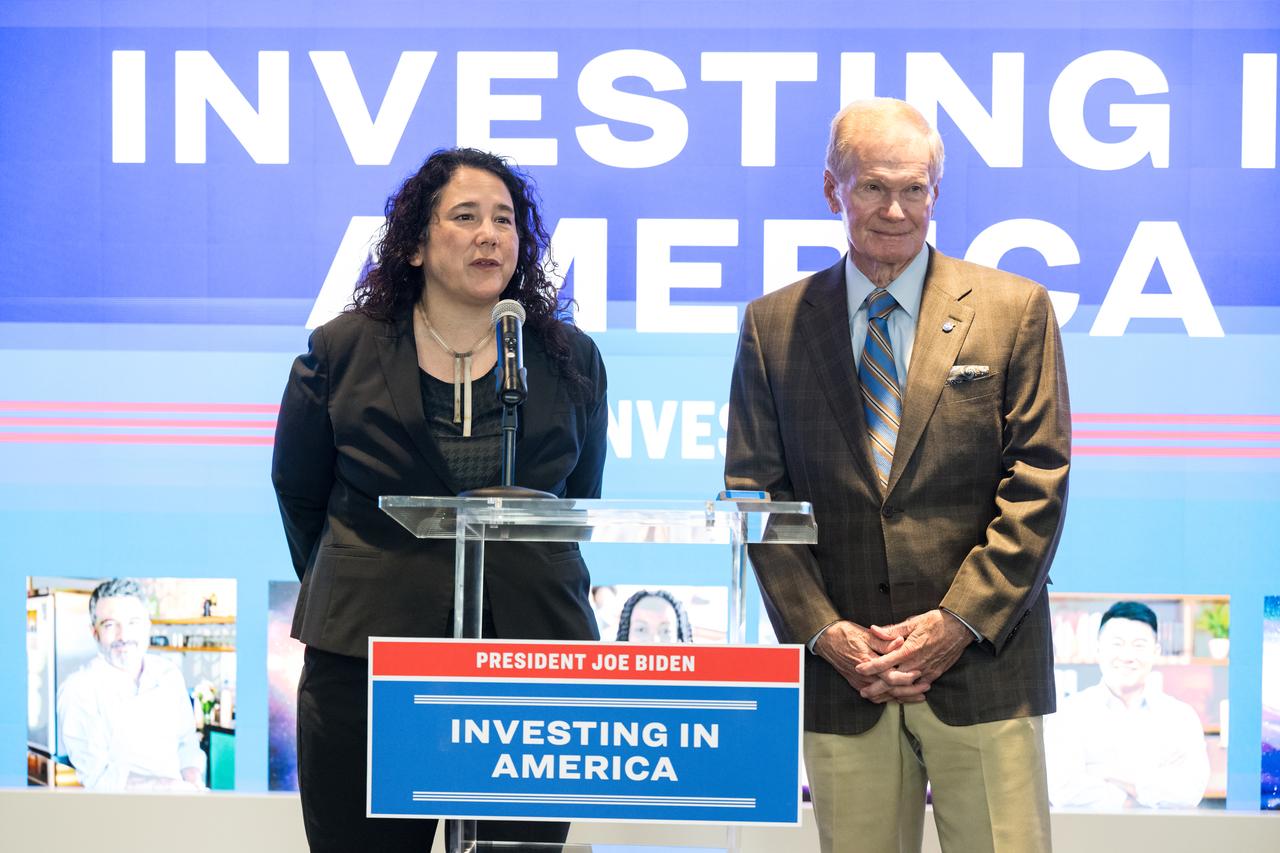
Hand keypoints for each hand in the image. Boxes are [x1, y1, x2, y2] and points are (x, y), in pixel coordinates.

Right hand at [813, 621, 925, 702]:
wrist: (826, 640)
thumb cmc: (846, 634)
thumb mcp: (866, 634)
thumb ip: (884, 641)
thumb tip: (901, 642)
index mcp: (868, 662)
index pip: (891, 676)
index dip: (907, 677)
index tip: (920, 673)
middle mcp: (864, 676)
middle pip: (891, 690)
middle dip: (910, 691)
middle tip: (926, 688)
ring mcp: (860, 682)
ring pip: (885, 696)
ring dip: (903, 697)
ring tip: (918, 697)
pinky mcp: (857, 684)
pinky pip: (875, 697)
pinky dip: (889, 699)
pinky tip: (899, 698)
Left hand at [854, 610, 973, 687]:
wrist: (959, 628)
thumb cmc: (934, 622)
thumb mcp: (911, 622)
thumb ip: (891, 630)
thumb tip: (873, 630)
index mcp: (909, 649)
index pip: (885, 662)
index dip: (870, 667)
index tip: (858, 669)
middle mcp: (916, 663)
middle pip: (892, 681)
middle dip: (876, 688)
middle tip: (863, 692)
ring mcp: (926, 671)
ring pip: (904, 688)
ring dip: (889, 694)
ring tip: (877, 697)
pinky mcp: (934, 674)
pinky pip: (917, 688)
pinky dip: (906, 694)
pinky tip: (898, 696)